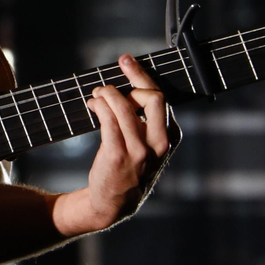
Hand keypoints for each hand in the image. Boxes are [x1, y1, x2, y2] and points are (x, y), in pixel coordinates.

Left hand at [52, 54, 178, 236]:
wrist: (114, 202)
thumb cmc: (130, 167)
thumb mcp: (150, 146)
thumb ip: (148, 119)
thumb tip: (131, 82)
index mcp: (170, 137)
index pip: (160, 97)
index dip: (141, 75)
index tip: (127, 61)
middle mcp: (158, 144)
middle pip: (151, 97)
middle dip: (130, 79)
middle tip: (112, 77)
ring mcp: (139, 152)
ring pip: (124, 106)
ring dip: (106, 93)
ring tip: (97, 94)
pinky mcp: (117, 156)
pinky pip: (108, 120)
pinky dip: (98, 105)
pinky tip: (93, 105)